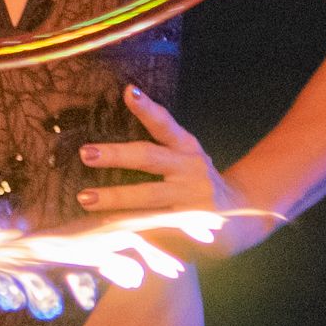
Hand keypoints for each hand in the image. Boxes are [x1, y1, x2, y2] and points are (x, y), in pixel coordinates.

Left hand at [77, 85, 267, 257]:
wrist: (239, 216)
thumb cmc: (195, 181)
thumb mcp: (185, 157)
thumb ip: (158, 144)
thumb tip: (122, 108)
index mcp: (187, 148)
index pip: (165, 125)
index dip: (148, 109)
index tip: (129, 93)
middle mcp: (190, 170)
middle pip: (150, 158)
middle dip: (116, 155)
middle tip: (86, 153)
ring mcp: (191, 199)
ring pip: (148, 197)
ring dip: (115, 198)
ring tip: (85, 198)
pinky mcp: (190, 227)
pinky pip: (154, 228)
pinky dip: (130, 230)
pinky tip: (104, 232)